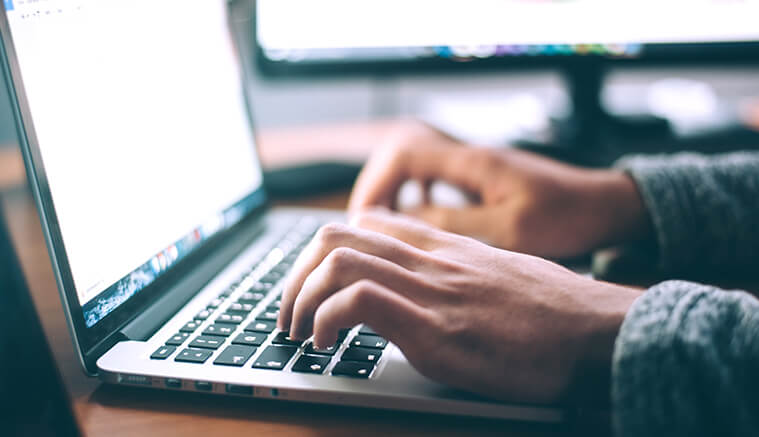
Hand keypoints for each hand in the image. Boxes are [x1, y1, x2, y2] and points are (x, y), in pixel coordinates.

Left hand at [278, 209, 640, 403]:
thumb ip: (458, 273)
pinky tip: (327, 345)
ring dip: (300, 298)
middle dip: (296, 275)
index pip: (366, 223)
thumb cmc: (557, 312)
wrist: (601, 331)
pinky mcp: (436, 328)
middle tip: (290, 313)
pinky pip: (359, 301)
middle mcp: (431, 259)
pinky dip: (326, 320)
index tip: (315, 285)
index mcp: (445, 247)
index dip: (325, 251)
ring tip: (299, 332)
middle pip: (336, 235)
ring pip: (337, 260)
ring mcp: (431, 290)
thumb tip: (429, 290)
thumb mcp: (500, 276)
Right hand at [349, 121, 650, 258]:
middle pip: (401, 156)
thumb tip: (401, 223)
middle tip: (365, 228)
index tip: (364, 220)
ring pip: (416, 169)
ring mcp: (476, 167)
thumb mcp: (508, 230)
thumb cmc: (567, 217)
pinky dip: (418, 199)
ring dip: (395, 195)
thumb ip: (453, 224)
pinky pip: (436, 181)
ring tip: (384, 230)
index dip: (375, 184)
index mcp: (472, 163)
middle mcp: (469, 157)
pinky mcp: (483, 180)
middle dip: (377, 189)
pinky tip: (420, 225)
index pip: (403, 154)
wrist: (606, 206)